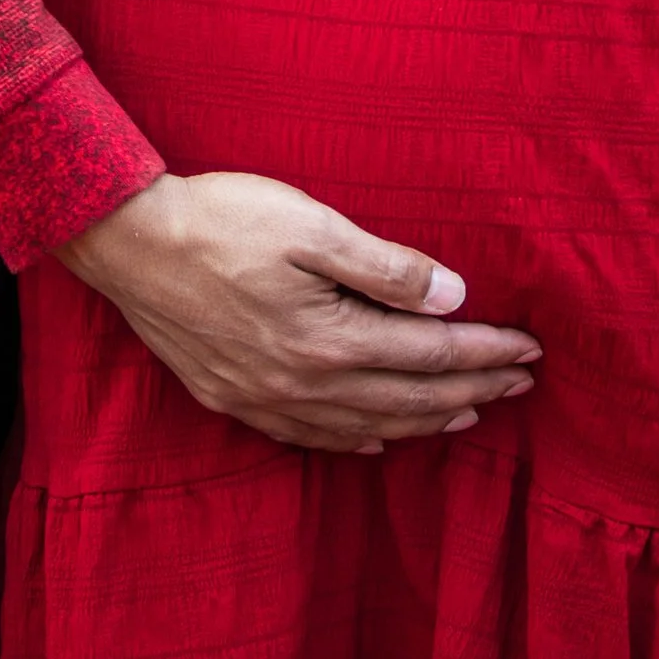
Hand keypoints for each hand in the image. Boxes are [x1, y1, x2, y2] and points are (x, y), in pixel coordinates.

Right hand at [59, 170, 539, 454]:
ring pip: (368, 424)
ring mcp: (267, 400)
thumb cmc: (222, 219)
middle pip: (409, 397)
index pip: (430, 354)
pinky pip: (314, 437)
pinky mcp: (235, 400)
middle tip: (522, 382)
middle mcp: (304, 384)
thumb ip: (385, 267)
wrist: (129, 243)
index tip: (530, 349)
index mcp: (329, 339)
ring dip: (426, 418)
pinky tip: (380, 434)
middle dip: (473, 388)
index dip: (486, 352)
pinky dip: (360, 438)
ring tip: (468, 410)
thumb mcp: (310, 226)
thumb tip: (454, 298)